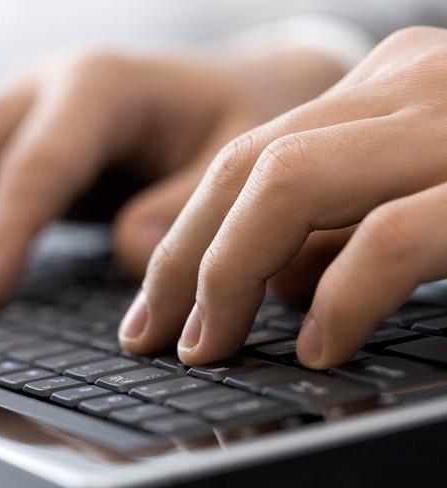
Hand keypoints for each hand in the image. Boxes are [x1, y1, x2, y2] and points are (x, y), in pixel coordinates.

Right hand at [0, 47, 342, 312]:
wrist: (220, 89)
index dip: (1, 233)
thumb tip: (127, 255)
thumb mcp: (234, 159)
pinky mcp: (9, 131)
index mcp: (101, 86)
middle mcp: (44, 85)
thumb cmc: (229, 122)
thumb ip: (185, 206)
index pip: (35, 163)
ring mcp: (18, 103)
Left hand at [120, 26, 446, 368]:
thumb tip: (277, 283)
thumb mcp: (416, 186)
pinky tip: (318, 348)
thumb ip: (342, 219)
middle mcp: (406, 83)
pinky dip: (340, 299)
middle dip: (182, 261)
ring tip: (208, 346)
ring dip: (229, 277)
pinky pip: (387, 236)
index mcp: (382, 85)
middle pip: (247, 166)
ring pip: (289, 184)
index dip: (185, 238)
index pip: (249, 156)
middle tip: (152, 335)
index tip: (155, 308)